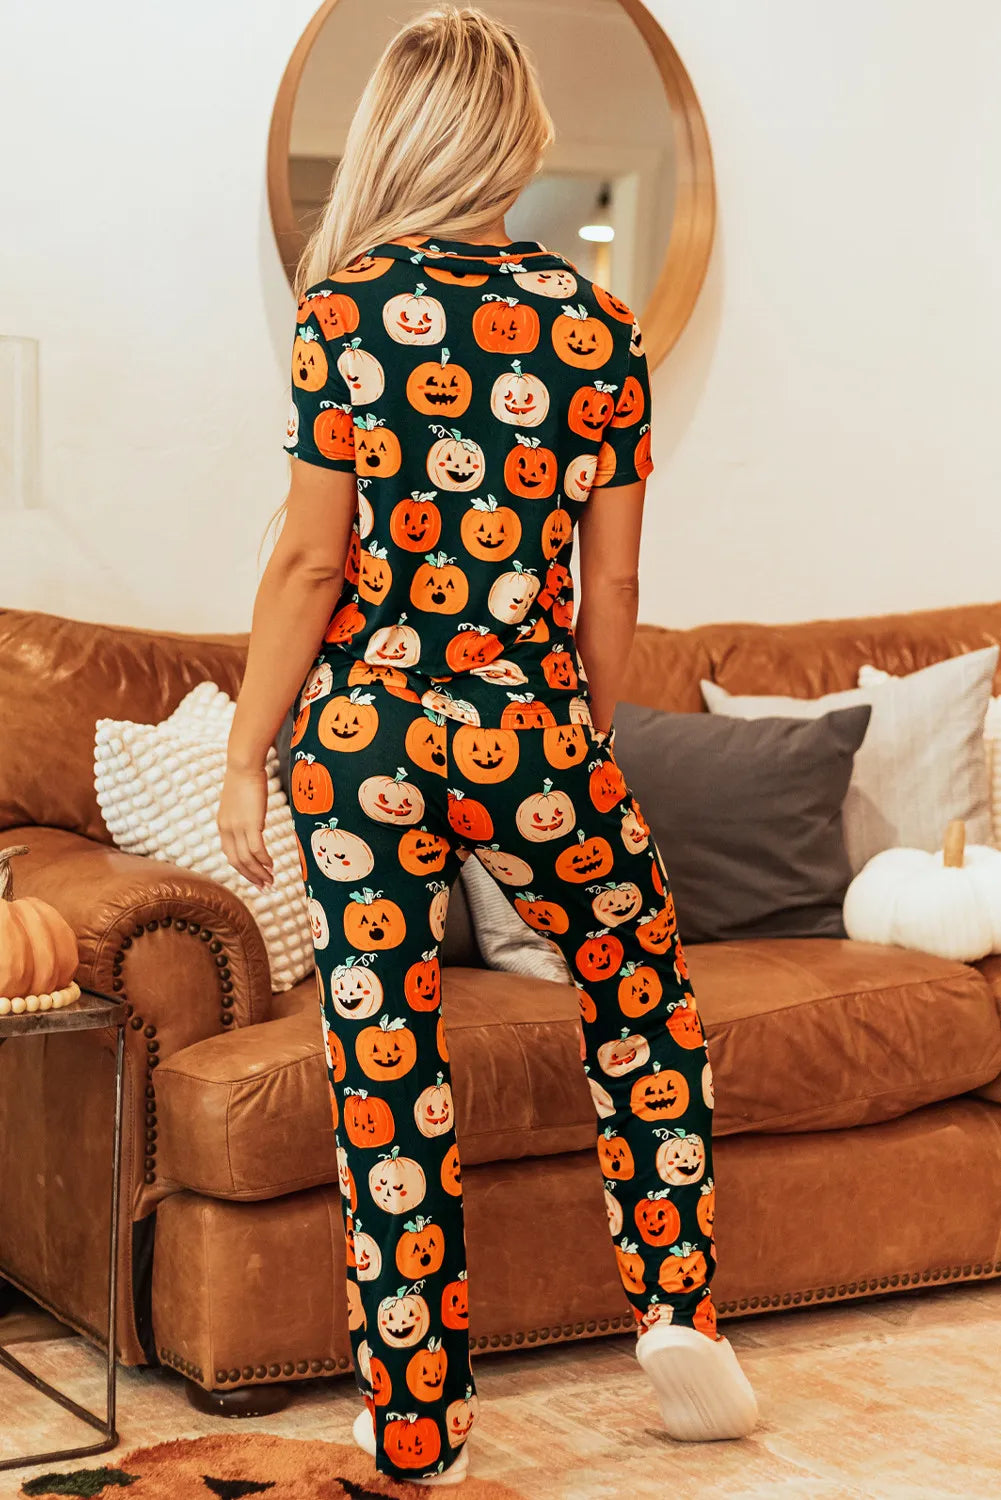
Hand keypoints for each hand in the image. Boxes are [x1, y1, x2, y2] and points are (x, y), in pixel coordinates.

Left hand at [217, 765, 273, 888]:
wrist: (244, 765)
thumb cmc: (245, 778)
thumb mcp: (240, 802)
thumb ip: (244, 816)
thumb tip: (256, 824)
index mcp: (223, 826)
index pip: (231, 855)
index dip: (243, 870)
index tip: (255, 878)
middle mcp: (227, 830)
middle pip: (237, 862)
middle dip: (251, 877)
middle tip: (265, 887)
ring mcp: (237, 828)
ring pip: (247, 859)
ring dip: (259, 873)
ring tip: (271, 881)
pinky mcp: (250, 824)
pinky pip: (257, 849)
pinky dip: (264, 860)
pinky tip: (272, 865)